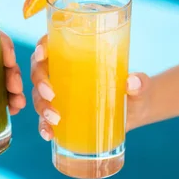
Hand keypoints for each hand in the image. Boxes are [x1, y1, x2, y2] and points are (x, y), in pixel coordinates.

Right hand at [30, 35, 150, 140]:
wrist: (135, 113)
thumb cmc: (133, 90)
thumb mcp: (139, 85)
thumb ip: (140, 82)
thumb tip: (133, 82)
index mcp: (75, 56)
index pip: (51, 45)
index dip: (41, 47)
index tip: (42, 55)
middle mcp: (62, 73)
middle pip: (39, 71)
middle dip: (40, 81)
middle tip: (51, 94)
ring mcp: (59, 96)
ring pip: (38, 96)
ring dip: (41, 106)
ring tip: (55, 118)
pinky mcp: (61, 115)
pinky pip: (45, 119)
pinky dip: (43, 126)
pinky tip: (49, 134)